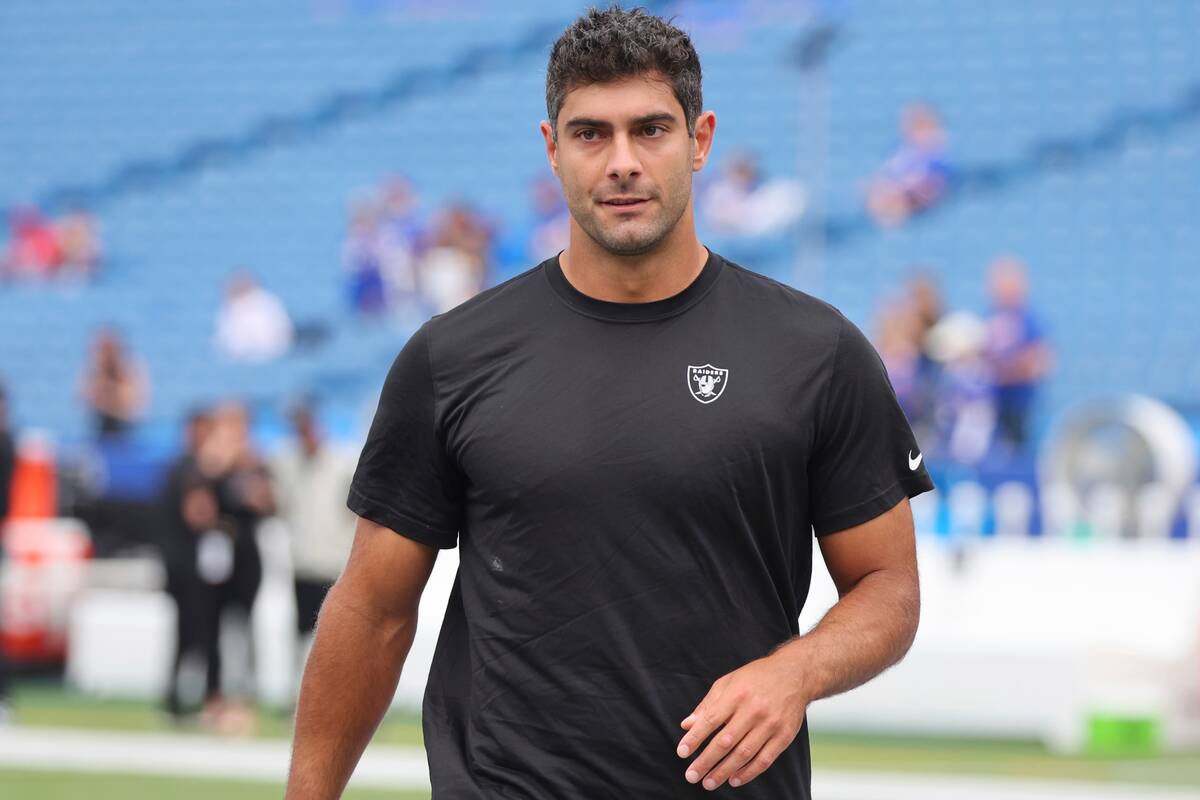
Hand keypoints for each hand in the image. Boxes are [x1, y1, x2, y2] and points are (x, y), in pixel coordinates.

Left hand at [676, 650, 807, 790]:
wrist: (795, 674)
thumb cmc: (756, 678)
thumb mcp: (728, 682)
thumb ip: (707, 705)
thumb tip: (687, 725)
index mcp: (736, 694)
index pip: (711, 720)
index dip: (695, 738)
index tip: (682, 753)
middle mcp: (753, 710)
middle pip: (726, 741)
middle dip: (706, 761)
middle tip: (692, 775)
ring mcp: (771, 724)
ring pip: (744, 753)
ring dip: (724, 771)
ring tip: (709, 782)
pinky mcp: (784, 735)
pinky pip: (764, 759)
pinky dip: (748, 773)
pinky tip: (734, 780)